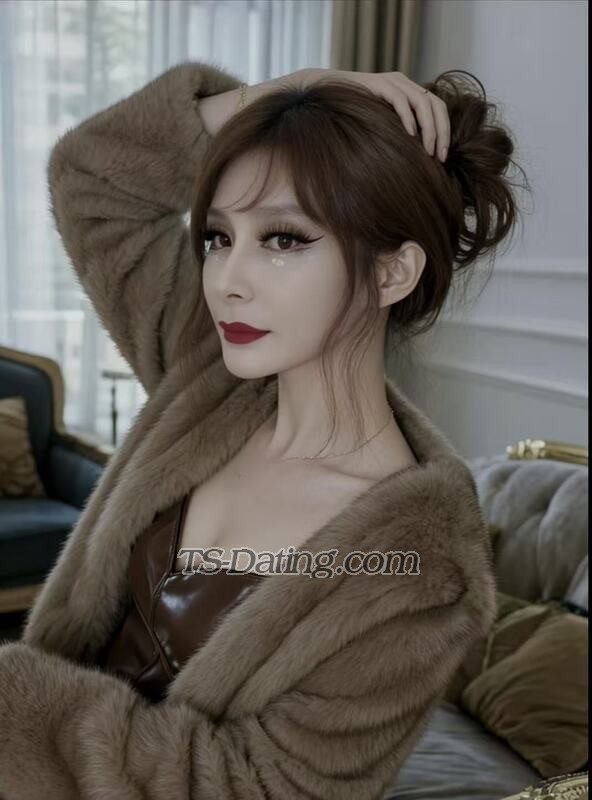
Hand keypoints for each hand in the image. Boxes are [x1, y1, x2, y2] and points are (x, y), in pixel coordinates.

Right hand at [299, 67, 449, 161]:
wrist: (326, 96)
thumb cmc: (352, 118)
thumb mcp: (381, 127)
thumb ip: (398, 134)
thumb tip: (416, 160)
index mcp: (410, 93)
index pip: (438, 109)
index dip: (445, 132)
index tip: (442, 158)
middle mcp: (405, 84)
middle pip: (436, 105)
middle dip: (441, 133)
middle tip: (440, 157)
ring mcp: (393, 82)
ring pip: (423, 103)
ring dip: (429, 129)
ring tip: (427, 150)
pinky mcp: (380, 85)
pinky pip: (400, 100)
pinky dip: (408, 118)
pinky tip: (410, 135)